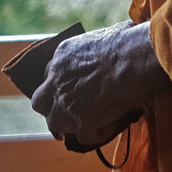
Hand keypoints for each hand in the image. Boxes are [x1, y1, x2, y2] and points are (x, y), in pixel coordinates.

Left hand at [30, 20, 165, 147]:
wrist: (131, 59)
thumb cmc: (127, 41)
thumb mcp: (107, 34)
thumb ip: (103, 45)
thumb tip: (121, 39)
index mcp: (62, 56)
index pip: (49, 73)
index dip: (59, 83)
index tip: (70, 87)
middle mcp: (57, 80)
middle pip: (40, 101)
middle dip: (51, 108)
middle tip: (68, 111)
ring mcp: (66, 103)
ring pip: (54, 123)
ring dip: (69, 124)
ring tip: (89, 124)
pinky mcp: (81, 121)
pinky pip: (83, 136)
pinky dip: (95, 135)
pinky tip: (109, 127)